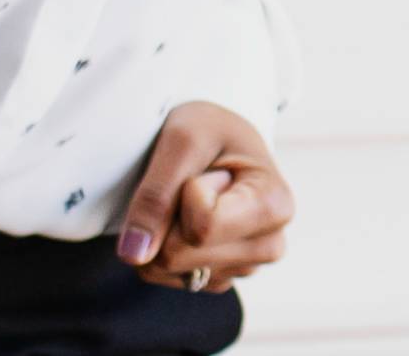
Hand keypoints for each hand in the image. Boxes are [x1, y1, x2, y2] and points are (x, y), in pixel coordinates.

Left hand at [116, 102, 293, 293]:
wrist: (220, 138)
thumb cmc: (210, 130)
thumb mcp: (183, 138)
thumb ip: (157, 193)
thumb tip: (134, 255)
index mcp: (274, 206)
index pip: (202, 227)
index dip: (181, 193)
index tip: (203, 167)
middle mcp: (268, 246)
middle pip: (178, 255)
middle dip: (164, 215)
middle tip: (190, 181)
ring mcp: (244, 268)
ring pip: (166, 269)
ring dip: (159, 230)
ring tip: (188, 198)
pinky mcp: (219, 279)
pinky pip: (164, 276)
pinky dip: (159, 245)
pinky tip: (183, 217)